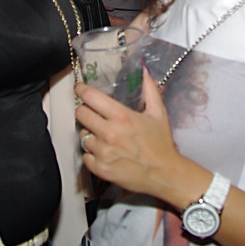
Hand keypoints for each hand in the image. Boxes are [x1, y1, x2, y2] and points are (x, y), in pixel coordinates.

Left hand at [75, 69, 189, 205]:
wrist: (164, 174)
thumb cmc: (161, 145)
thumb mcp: (158, 113)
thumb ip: (149, 90)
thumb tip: (144, 71)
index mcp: (122, 117)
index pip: (90, 97)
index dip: (82, 90)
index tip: (80, 89)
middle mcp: (109, 133)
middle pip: (80, 114)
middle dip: (85, 111)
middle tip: (92, 114)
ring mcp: (103, 152)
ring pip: (82, 136)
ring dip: (90, 134)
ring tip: (103, 137)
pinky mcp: (100, 168)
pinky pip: (85, 156)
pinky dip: (92, 154)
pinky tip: (104, 152)